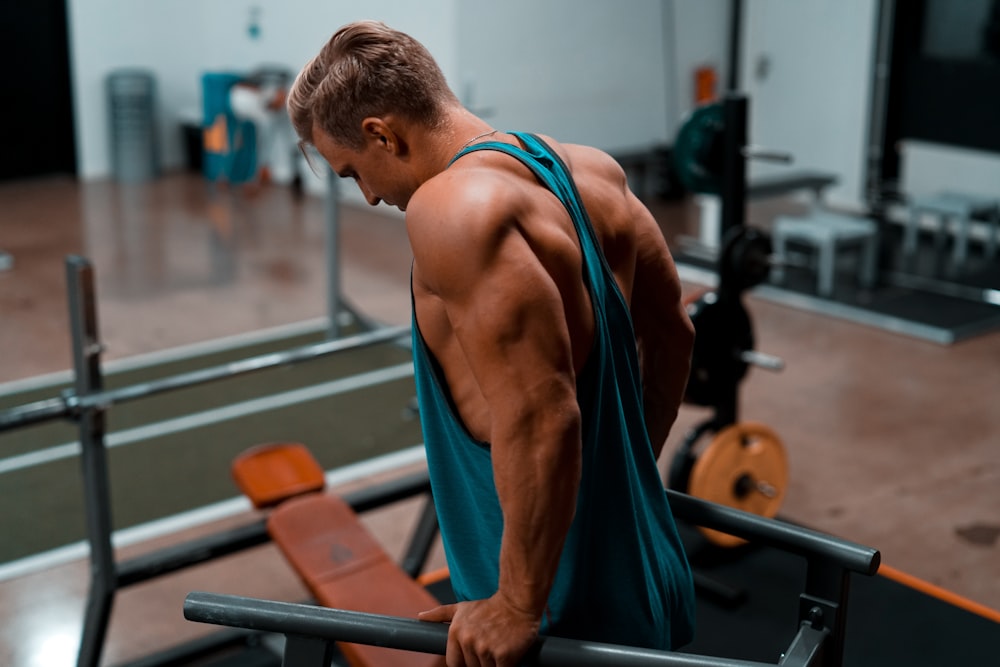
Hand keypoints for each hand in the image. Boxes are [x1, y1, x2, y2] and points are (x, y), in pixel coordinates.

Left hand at [419, 594, 539, 666]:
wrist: (517, 602)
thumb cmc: (490, 607)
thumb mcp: (462, 608)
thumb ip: (440, 614)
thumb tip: (420, 617)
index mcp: (456, 632)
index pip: (454, 663)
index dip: (465, 662)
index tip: (474, 656)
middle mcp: (468, 641)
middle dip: (481, 661)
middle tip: (491, 646)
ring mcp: (485, 649)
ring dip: (493, 663)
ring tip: (500, 646)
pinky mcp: (503, 655)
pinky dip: (505, 666)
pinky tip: (508, 653)